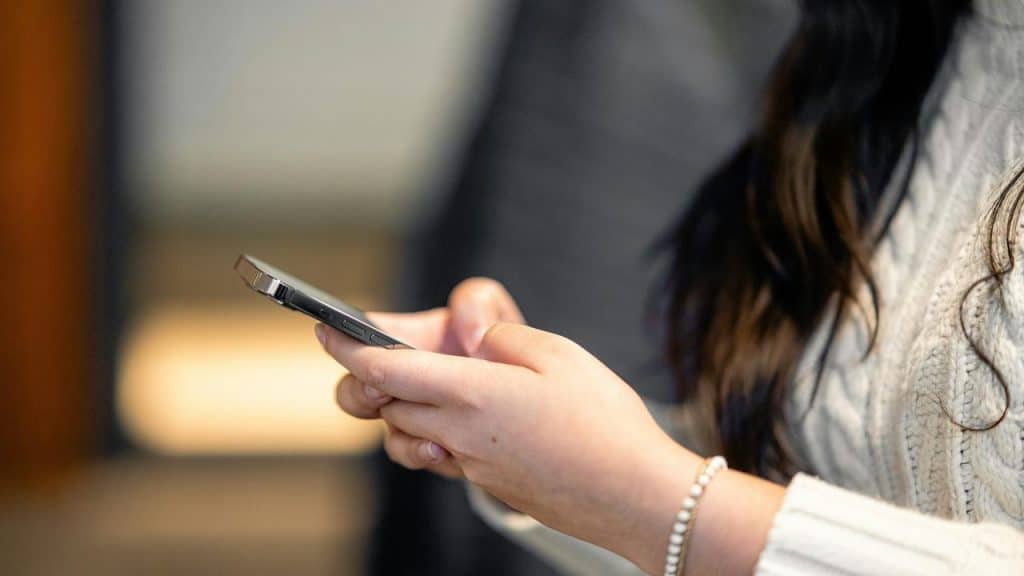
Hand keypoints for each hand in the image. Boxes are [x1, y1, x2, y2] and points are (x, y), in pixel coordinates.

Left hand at [318, 309, 693, 567]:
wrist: (635, 496)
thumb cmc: (605, 424)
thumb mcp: (558, 354)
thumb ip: (503, 338)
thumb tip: (475, 341)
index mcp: (472, 393)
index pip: (385, 368)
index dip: (347, 347)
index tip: (324, 330)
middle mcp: (460, 433)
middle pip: (388, 404)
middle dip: (371, 379)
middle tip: (382, 356)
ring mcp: (472, 465)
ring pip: (408, 436)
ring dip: (405, 411)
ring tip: (433, 388)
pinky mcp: (489, 485)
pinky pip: (441, 457)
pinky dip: (437, 436)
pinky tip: (469, 423)